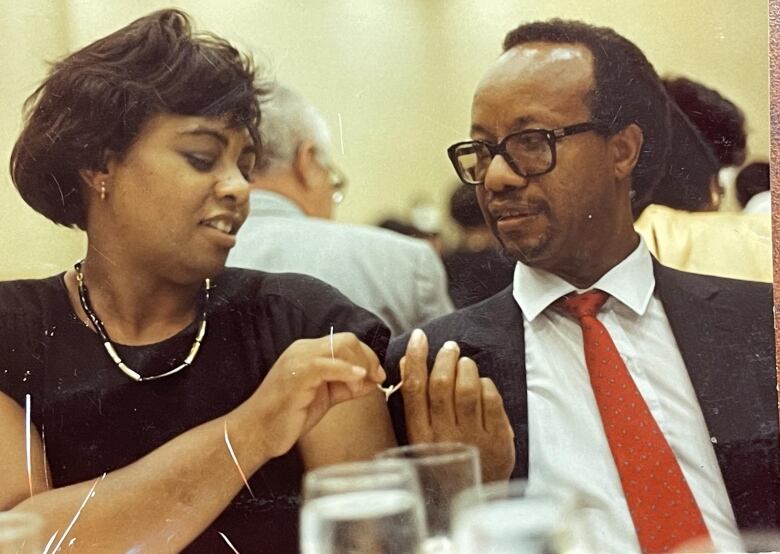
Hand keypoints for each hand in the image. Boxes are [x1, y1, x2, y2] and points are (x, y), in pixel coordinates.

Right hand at [249, 333, 385, 458]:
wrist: (258, 432)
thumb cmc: (288, 416)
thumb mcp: (325, 397)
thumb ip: (347, 386)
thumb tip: (373, 380)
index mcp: (309, 352)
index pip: (345, 342)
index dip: (367, 356)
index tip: (378, 375)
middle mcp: (303, 349)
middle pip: (347, 340)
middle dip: (368, 358)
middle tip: (377, 379)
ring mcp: (299, 359)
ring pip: (340, 346)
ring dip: (360, 364)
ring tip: (362, 386)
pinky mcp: (297, 374)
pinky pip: (327, 365)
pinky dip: (347, 369)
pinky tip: (358, 379)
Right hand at [400, 329, 514, 481]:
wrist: (474, 495)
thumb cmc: (444, 459)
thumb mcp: (421, 436)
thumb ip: (414, 401)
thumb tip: (405, 361)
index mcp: (420, 436)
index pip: (414, 389)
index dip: (415, 359)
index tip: (418, 338)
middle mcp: (444, 437)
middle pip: (442, 384)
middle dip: (445, 358)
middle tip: (449, 348)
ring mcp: (473, 438)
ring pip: (468, 388)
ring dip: (466, 367)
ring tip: (464, 364)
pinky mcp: (498, 439)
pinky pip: (492, 399)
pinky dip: (486, 384)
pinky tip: (481, 384)